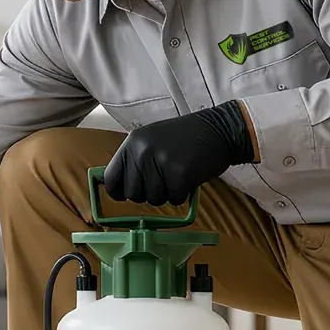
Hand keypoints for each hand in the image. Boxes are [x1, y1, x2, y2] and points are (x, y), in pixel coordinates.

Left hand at [104, 101, 257, 205]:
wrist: (218, 130)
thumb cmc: (185, 138)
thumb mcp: (151, 140)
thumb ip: (133, 160)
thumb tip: (114, 187)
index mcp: (132, 143)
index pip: (111, 178)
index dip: (119, 191)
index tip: (127, 194)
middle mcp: (142, 152)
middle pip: (133, 194)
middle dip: (148, 194)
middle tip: (164, 179)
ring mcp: (161, 163)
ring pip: (154, 199)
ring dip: (167, 193)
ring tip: (178, 173)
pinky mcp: (180, 175)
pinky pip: (174, 199)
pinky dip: (183, 193)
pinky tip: (189, 176)